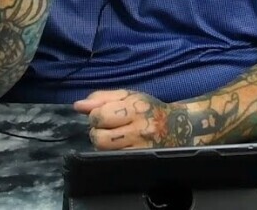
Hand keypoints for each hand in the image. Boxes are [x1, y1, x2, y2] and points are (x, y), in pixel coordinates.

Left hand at [74, 89, 192, 149]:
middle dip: (97, 131)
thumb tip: (78, 106)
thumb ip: (101, 98)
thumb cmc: (149, 109)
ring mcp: (140, 148)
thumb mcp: (128, 96)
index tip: (102, 114)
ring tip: (111, 137)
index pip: (100, 116)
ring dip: (102, 143)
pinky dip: (111, 153)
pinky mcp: (141, 160)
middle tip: (105, 127)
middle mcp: (139, 129)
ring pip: (105, 151)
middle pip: (100, 137)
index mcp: (135, 108)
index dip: (95, 115)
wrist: (179, 127)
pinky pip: (114, 159)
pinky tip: (118, 146)